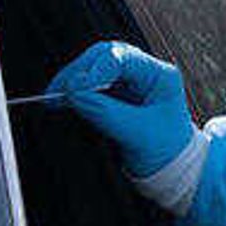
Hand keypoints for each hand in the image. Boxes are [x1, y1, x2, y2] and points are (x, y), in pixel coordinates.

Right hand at [47, 41, 196, 181]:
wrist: (172, 168)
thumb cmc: (166, 151)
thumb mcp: (137, 134)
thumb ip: (105, 113)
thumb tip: (74, 93)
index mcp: (159, 75)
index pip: (122, 59)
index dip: (96, 71)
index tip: (76, 88)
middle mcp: (143, 72)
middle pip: (104, 57)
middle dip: (79, 72)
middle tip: (59, 91)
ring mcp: (128, 81)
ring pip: (93, 68)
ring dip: (73, 80)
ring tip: (54, 96)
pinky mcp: (115, 93)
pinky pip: (90, 85)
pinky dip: (74, 92)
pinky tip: (59, 101)